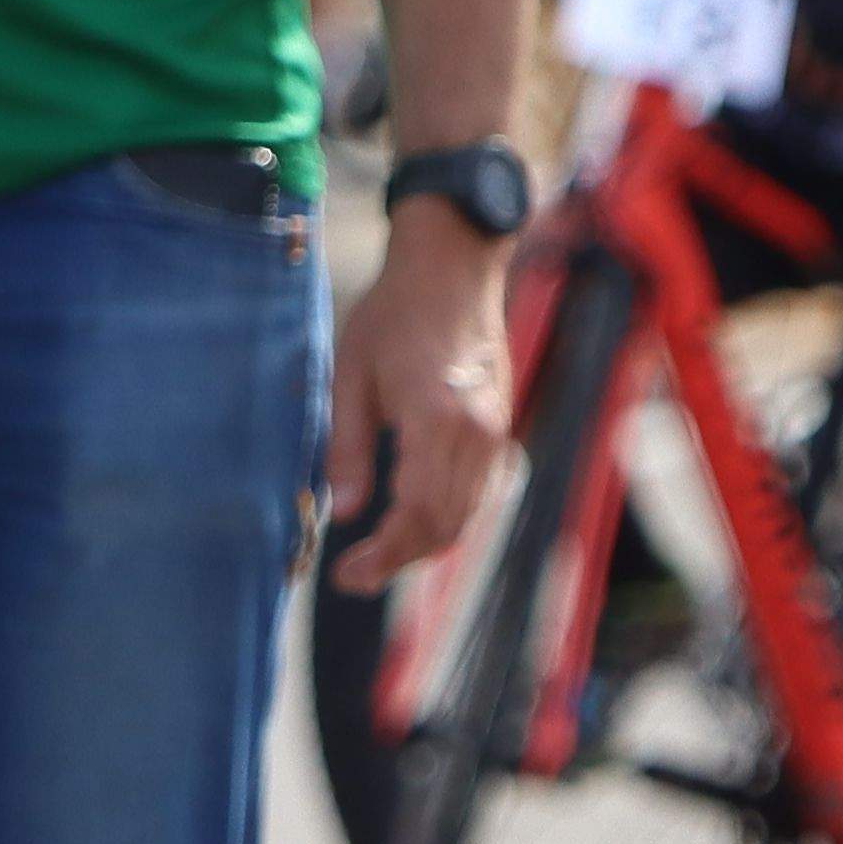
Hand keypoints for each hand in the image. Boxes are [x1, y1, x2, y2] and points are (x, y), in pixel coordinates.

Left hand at [322, 186, 515, 592]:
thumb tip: (342, 513)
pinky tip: (412, 524)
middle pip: (446, 526)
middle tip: (355, 576)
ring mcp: (495, 432)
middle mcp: (477, 433)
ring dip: (424, 545)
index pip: (417, 515)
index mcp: (436, 420)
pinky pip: (479, 494)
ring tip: (378, 557)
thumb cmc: (393, 313)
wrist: (452, 267)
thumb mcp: (350, 375)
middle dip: (400, 561)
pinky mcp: (500, 427)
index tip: (346, 575)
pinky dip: (448, 519)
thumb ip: (346, 448)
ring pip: (466, 516)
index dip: (382, 556)